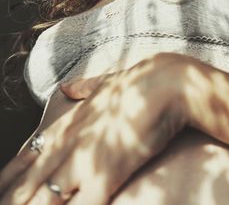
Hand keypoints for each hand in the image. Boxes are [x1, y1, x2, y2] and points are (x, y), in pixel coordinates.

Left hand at [0, 52, 186, 204]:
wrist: (166, 84)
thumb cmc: (140, 82)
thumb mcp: (105, 82)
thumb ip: (84, 87)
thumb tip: (68, 86)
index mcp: (70, 122)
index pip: (29, 154)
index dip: (12, 174)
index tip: (1, 189)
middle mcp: (70, 143)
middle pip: (31, 182)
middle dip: (16, 200)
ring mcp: (85, 160)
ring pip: (47, 198)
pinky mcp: (106, 175)